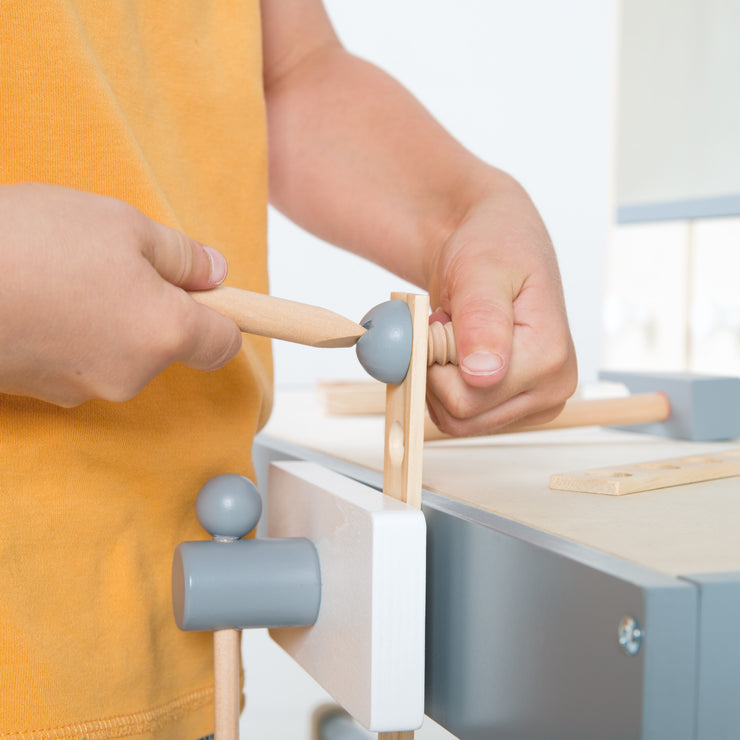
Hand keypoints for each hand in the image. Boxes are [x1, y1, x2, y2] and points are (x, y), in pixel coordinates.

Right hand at [0, 183, 242, 405]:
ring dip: (109, 317)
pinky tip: (39, 299)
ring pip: (122, 351)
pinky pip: (80, 361)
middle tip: (112, 263)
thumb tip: (216, 273)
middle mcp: (133, 374)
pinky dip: (73, 335)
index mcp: (165, 333)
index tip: (209, 294)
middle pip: (168, 344)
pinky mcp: (45, 395)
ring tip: (63, 276)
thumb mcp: (121, 225)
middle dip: (153, 306)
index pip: (224, 343)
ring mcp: (85, 390)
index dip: (225, 316)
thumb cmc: (29, 244)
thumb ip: (182, 255)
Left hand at [425, 174, 576, 435]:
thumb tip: (485, 373)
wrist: (501, 245)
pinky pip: (464, 418)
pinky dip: (446, 387)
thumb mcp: (481, 271)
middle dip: (436, 373)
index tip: (439, 322)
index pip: (466, 398)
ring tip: (453, 337)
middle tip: (444, 328)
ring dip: (438, 381)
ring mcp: (535, 402)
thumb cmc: (494, 247)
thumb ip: (481, 319)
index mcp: (549, 358)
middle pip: (462, 417)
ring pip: (459, 422)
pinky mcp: (516, 407)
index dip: (435, 363)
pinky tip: (457, 353)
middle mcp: (551, 388)